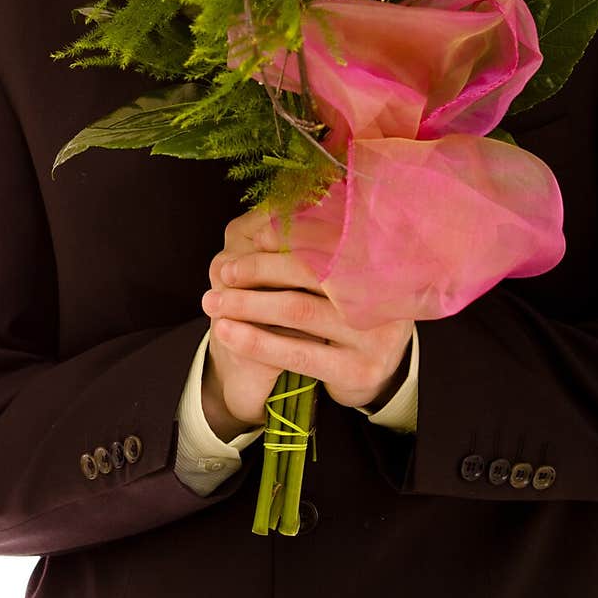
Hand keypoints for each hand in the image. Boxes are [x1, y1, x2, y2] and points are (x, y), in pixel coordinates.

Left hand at [201, 205, 412, 438]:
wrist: (376, 371)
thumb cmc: (345, 313)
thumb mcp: (341, 280)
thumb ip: (313, 253)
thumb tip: (264, 226)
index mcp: (380, 263)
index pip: (328, 240)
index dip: (290, 236)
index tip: (255, 235)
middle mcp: (385, 295)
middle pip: (310, 273)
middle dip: (260, 268)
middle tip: (224, 270)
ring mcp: (375, 337)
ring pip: (298, 311)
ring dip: (248, 304)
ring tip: (213, 302)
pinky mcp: (357, 371)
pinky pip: (297, 354)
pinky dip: (256, 341)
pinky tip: (226, 333)